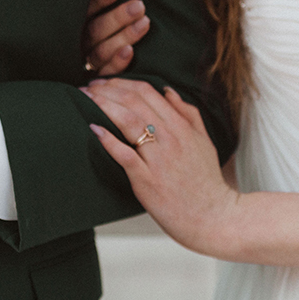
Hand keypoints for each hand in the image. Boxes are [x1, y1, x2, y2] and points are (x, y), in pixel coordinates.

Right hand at [82, 0, 149, 75]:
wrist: (89, 75)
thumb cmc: (104, 30)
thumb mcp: (97, 15)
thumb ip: (103, 2)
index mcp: (74, 25)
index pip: (85, 11)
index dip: (100, 0)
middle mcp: (77, 44)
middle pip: (94, 31)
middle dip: (118, 18)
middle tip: (139, 6)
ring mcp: (86, 63)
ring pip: (101, 51)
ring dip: (123, 36)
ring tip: (144, 23)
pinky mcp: (97, 79)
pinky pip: (106, 72)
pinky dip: (117, 62)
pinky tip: (130, 50)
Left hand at [83, 79, 235, 252]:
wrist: (212, 217)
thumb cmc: (206, 182)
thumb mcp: (204, 141)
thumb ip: (188, 113)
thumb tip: (168, 91)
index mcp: (182, 126)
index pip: (148, 92)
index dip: (122, 82)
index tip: (105, 82)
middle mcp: (170, 138)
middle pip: (134, 102)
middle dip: (107, 89)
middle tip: (88, 86)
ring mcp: (158, 158)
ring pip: (128, 121)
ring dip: (103, 105)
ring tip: (85, 99)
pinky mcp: (147, 180)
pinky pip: (124, 154)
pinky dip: (108, 140)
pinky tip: (94, 129)